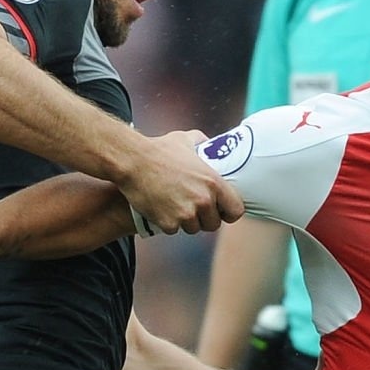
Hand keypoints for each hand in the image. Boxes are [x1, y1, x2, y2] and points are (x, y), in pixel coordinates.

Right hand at [120, 131, 243, 234]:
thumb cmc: (158, 149)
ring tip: (174, 203)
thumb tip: (210, 143)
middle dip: (204, 218)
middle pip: (214, 224)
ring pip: (194, 229)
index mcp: (214, 183)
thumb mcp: (187, 139)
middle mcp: (203, 201)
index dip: (228, 212)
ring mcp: (186, 214)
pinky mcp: (169, 224)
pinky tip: (161, 207)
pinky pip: (174, 230)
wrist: (133, 161)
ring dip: (186, 221)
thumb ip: (203, 143)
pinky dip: (168, 223)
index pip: (236, 211)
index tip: (220, 210)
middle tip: (192, 206)